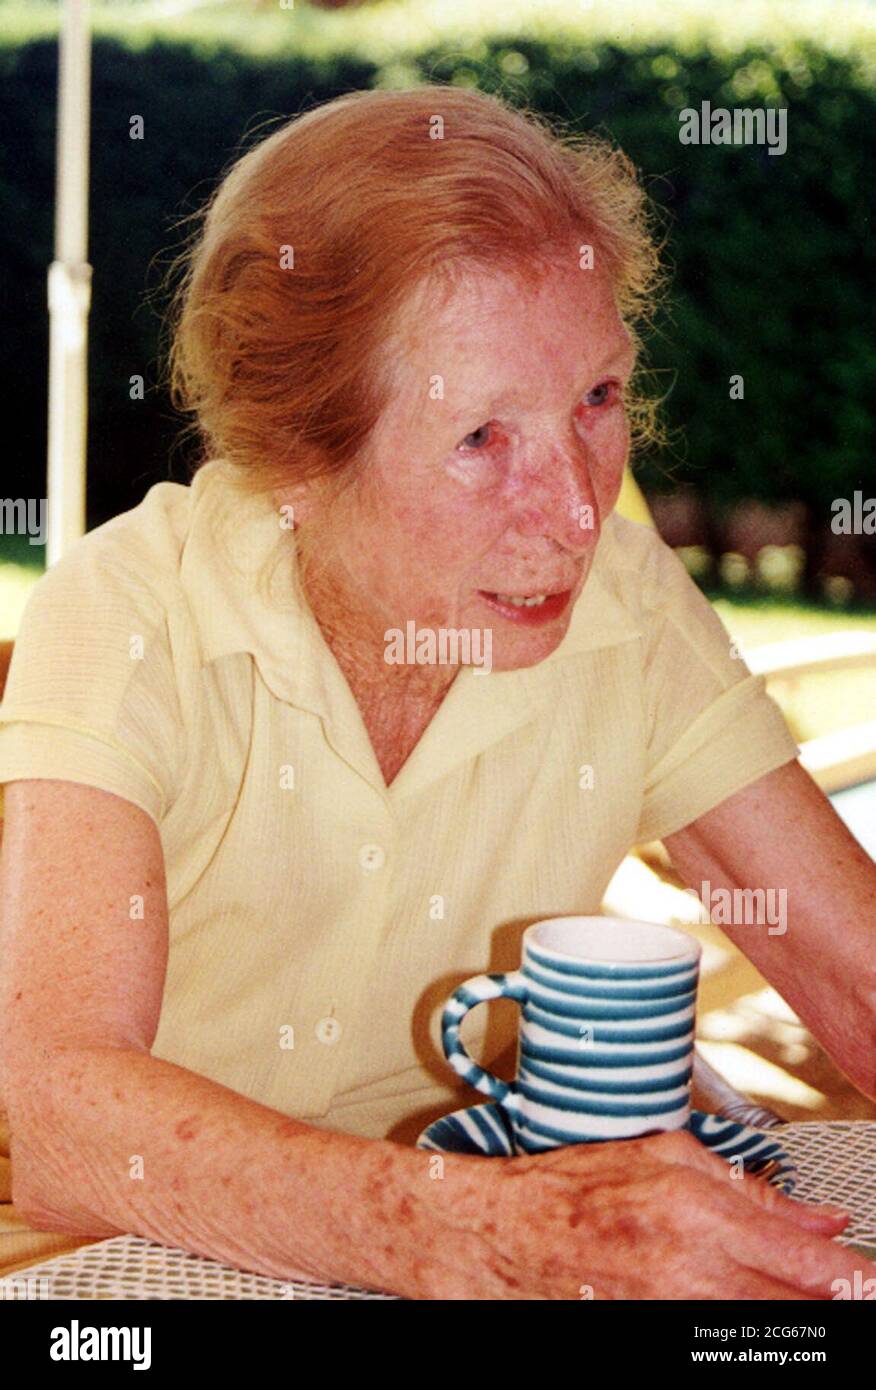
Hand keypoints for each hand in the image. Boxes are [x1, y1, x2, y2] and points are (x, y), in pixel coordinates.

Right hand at [412, 1129, 871, 1299]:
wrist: (500, 1236)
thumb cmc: (574, 1188)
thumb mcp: (663, 1157)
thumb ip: (750, 1190)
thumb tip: (823, 1219)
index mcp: (695, 1209)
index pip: (804, 1259)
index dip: (852, 1278)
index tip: (872, 1281)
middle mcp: (688, 1268)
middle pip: (792, 1306)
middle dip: (831, 1302)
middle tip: (852, 1294)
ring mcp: (669, 1311)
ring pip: (762, 1331)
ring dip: (791, 1316)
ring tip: (805, 1302)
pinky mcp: (651, 1335)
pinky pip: (718, 1343)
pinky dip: (746, 1332)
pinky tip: (753, 1311)